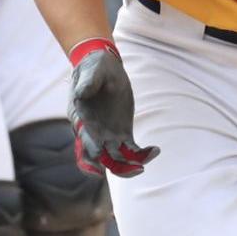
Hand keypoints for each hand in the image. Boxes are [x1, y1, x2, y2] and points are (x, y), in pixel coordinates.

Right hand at [67, 38, 159, 177]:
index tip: (100, 167)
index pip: (83, 145)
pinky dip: (142, 153)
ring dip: (132, 164)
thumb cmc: (93, 68)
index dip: (90, 159)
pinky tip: (155, 149)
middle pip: (102, 159)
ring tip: (151, 155)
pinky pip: (131, 150)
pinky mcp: (122, 133)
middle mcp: (92, 133)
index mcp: (81, 120)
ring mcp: (108, 135)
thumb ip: (87, 83)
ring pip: (118, 159)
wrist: (102, 67)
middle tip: (137, 168)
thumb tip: (81, 93)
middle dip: (118, 167)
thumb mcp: (90, 72)